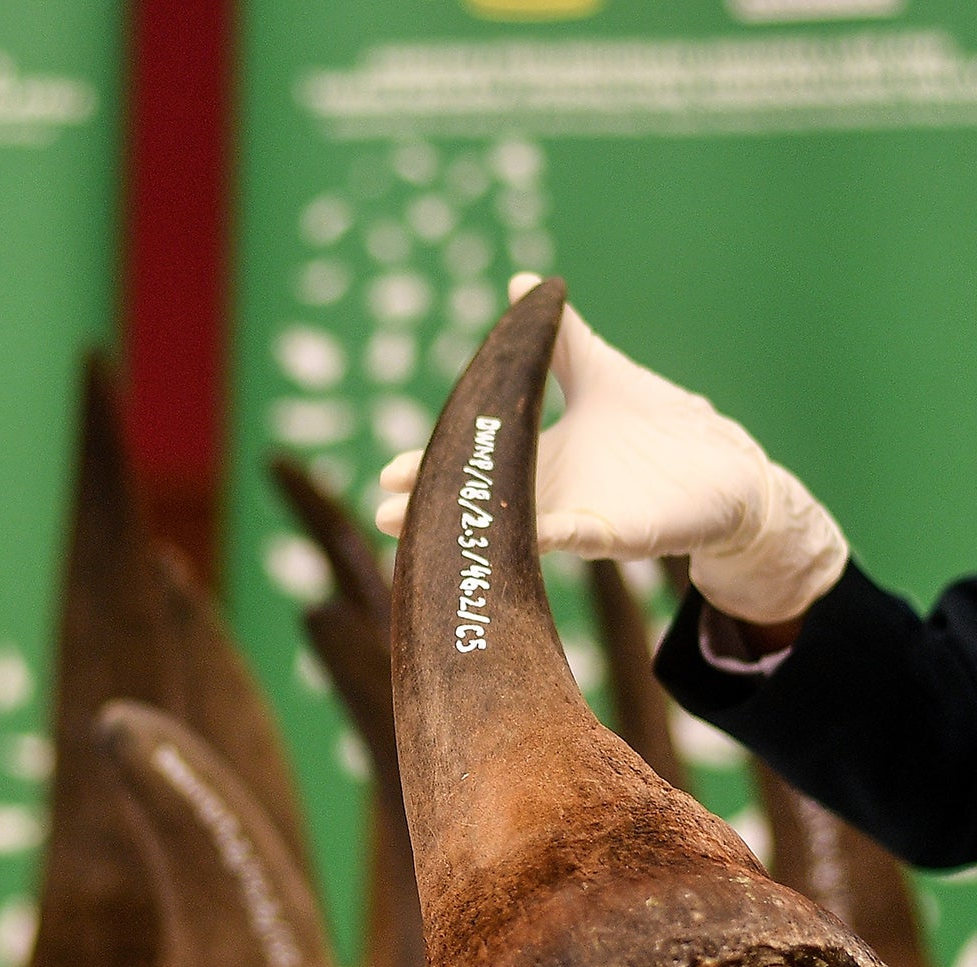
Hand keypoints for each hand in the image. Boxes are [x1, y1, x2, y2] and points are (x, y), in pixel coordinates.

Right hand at [375, 274, 848, 626]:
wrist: (725, 471)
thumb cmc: (660, 426)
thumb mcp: (600, 372)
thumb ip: (558, 339)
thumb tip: (520, 283)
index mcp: (536, 455)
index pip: (472, 459)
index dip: (431, 465)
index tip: (390, 473)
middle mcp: (545, 491)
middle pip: (477, 498)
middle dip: (431, 506)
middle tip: (387, 511)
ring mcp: (573, 516)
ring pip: (509, 527)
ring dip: (470, 529)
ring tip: (428, 536)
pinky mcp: (610, 535)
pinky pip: (571, 538)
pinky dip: (543, 536)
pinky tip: (515, 534)